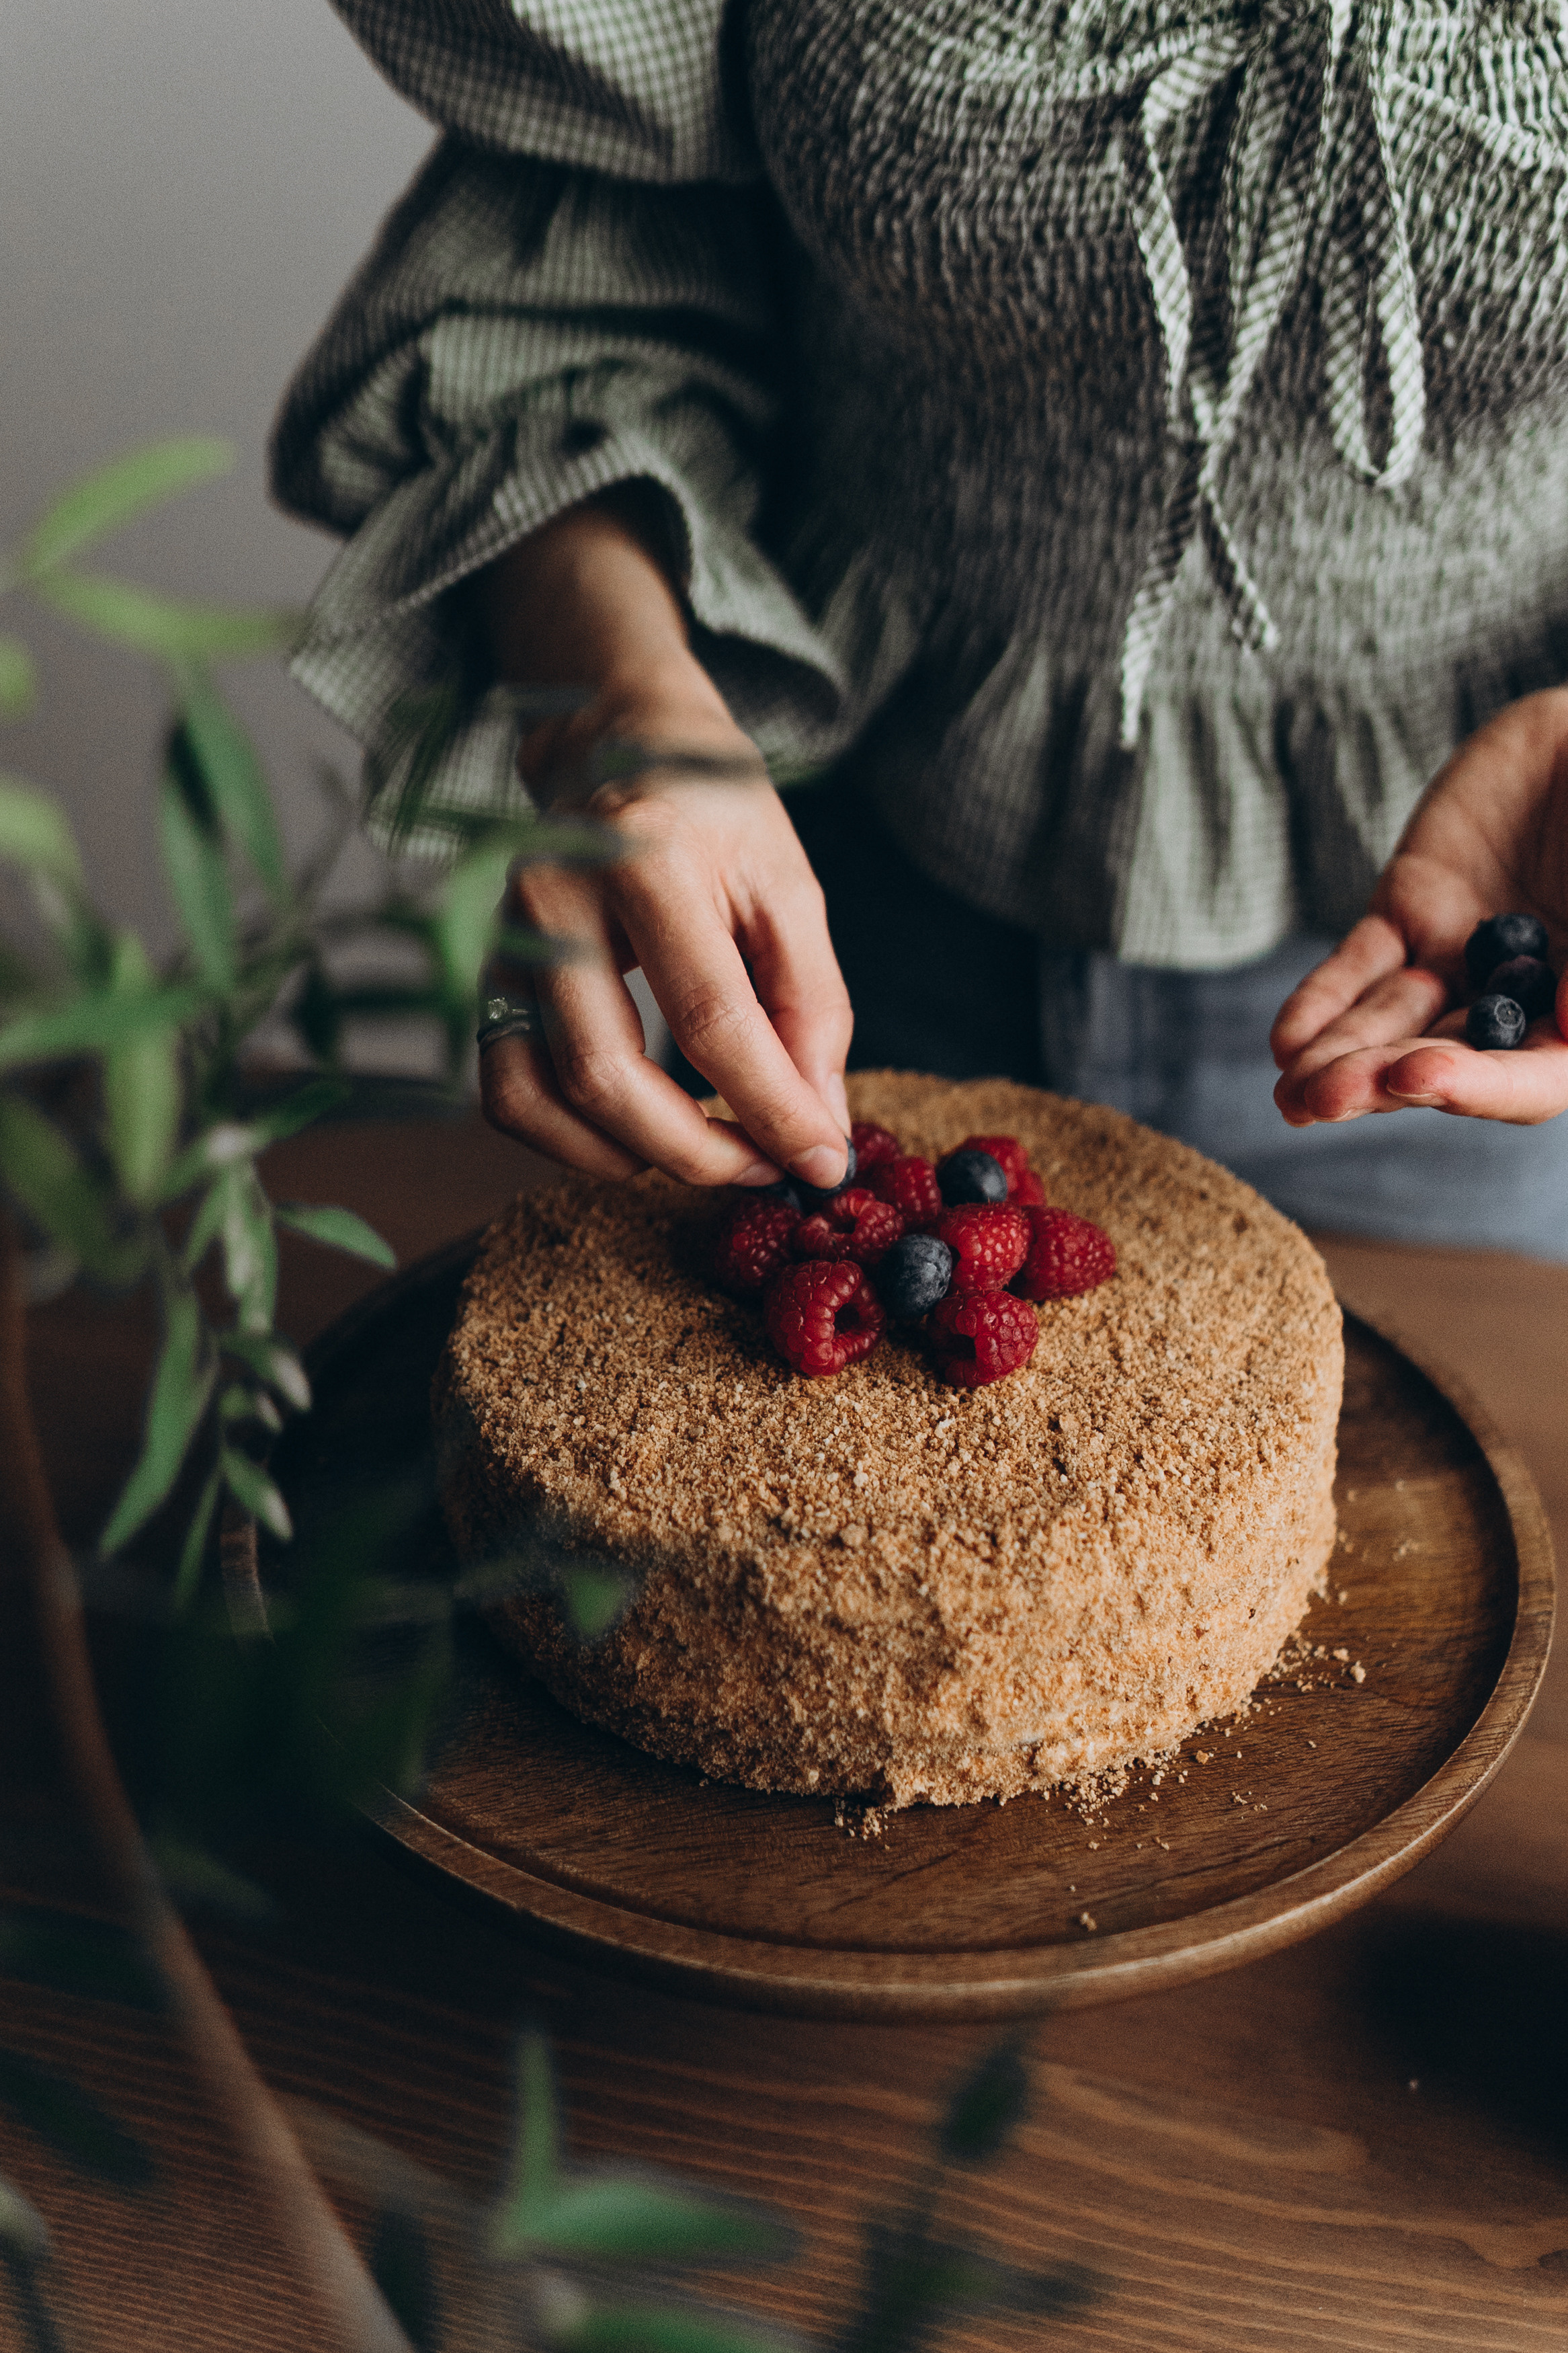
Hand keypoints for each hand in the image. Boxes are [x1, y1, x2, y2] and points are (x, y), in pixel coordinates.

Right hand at [481, 678, 852, 1186]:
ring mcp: (504, 938)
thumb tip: (818, 1127)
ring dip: (633, 1158)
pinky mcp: (486, 974)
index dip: (771, 1108)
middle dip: (699, 1151)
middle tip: (766, 1168)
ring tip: (710, 1151)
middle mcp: (554, 899)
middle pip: (609, 1076)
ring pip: (544, 1099)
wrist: (617, 741)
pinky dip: (575, 1141)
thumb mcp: (789, 886)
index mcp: (644, 857)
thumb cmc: (712, 812)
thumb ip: (812, 1007)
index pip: (709, 1020)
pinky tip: (642, 1136)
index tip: (821, 1162)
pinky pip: (509, 1092)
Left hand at [1271, 690, 1567, 1126]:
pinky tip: (1286, 1040)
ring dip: (1341, 1058)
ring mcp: (1461, 956)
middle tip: (1322, 1098)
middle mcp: (1523, 1000)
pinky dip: (1322, 1002)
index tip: (1417, 1078)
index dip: (1479, 1089)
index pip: (1535, 1078)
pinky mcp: (1411, 910)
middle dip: (1383, 1080)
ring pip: (1393, 1022)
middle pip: (1449, 1060)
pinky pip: (1358, 966)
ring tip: (1291, 1091)